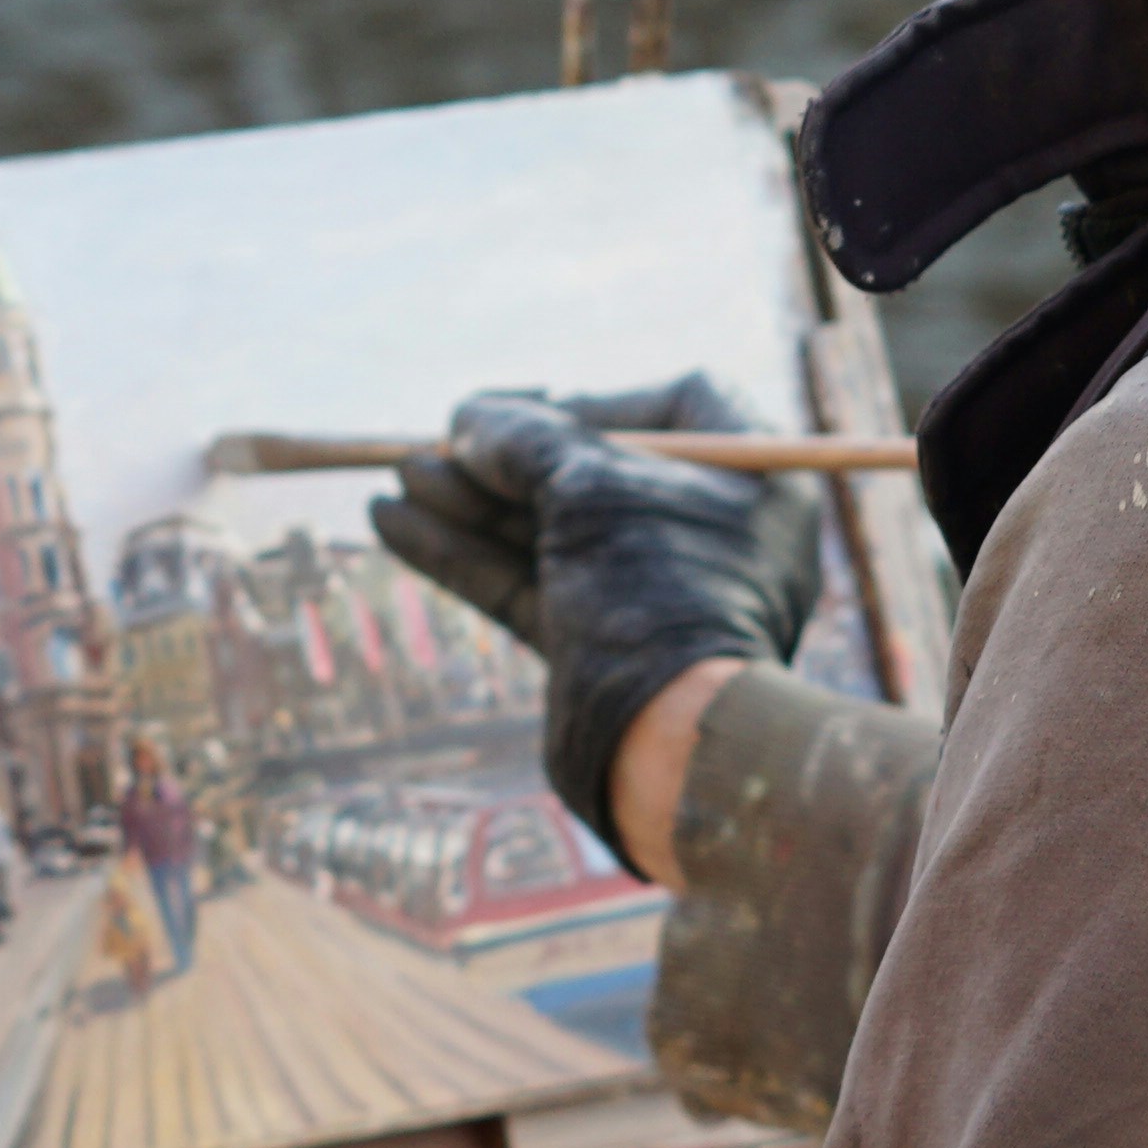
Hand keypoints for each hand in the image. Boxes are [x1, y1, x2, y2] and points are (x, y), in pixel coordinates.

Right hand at [369, 374, 826, 855]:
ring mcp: (651, 601)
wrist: (667, 745)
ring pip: (551, 534)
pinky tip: (395, 524)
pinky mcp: (599, 653)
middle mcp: (708, 541)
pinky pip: (528, 586)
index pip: (681, 412)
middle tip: (436, 441)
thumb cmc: (653, 588)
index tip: (535, 410)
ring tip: (399, 477)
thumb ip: (526, 441)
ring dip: (472, 503)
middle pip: (596, 475)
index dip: (602, 402)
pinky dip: (464, 555)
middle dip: (509, 460)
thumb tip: (470, 419)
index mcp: (752, 490)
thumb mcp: (587, 485)